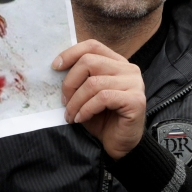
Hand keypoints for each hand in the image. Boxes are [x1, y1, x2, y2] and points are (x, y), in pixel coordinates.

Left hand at [53, 40, 145, 158]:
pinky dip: (86, 109)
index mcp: (117, 63)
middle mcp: (128, 69)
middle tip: (64, 101)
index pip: (93, 46)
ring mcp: (135, 84)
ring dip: (76, 102)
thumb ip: (80, 79)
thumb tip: (57, 67)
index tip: (55, 67)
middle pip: (90, 61)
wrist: (119, 145)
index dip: (71, 53)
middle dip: (70, 82)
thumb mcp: (87, 95)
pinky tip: (81, 118)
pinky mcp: (136, 100)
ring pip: (94, 83)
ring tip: (71, 115)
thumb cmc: (102, 120)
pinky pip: (103, 98)